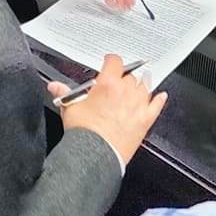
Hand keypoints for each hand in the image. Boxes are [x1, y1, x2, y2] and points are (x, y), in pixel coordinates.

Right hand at [46, 54, 166, 165]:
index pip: (114, 61)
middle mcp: (126, 91)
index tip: (109, 63)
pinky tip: (161, 96)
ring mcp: (138, 105)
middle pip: (130, 75)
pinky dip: (159, 100)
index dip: (111, 61)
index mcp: (108, 84)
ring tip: (139, 83)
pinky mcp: (145, 120)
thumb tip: (55, 87)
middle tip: (118, 82)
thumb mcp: (71, 108)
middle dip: (124, 77)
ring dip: (141, 84)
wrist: (97, 154)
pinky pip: (157, 105)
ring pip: (145, 86)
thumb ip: (65, 94)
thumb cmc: (85, 132)